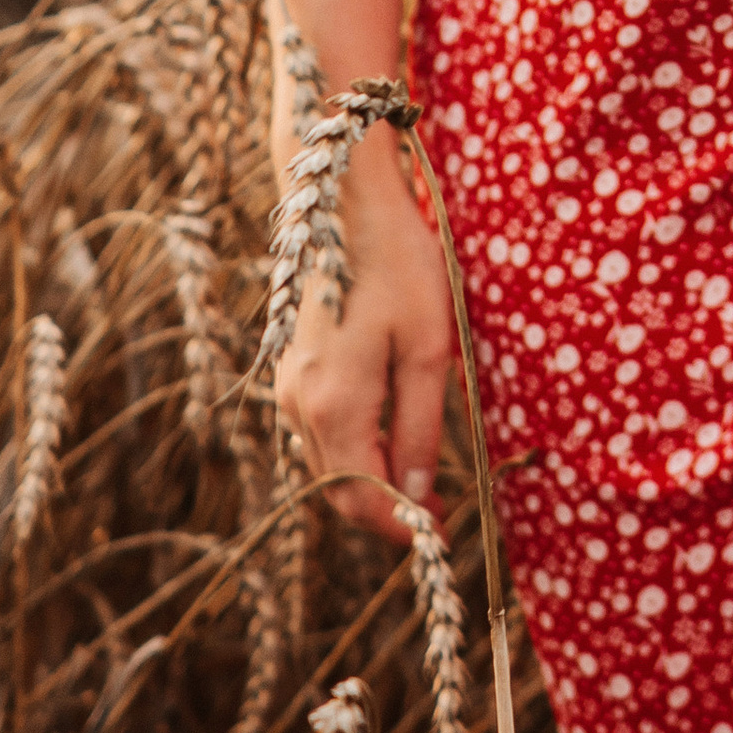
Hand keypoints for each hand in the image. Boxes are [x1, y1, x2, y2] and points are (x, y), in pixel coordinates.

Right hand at [274, 122, 453, 542]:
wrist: (344, 202)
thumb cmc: (396, 265)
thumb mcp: (426, 346)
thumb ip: (420, 427)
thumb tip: (418, 494)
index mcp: (334, 407)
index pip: (363, 498)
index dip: (403, 524)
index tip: (442, 530)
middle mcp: (299, 406)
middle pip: (339, 489)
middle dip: (386, 508)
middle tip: (437, 507)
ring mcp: (289, 386)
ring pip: (327, 462)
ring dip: (369, 478)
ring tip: (419, 471)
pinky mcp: (292, 367)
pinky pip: (319, 431)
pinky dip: (352, 447)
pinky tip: (386, 431)